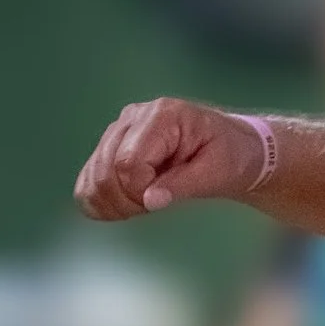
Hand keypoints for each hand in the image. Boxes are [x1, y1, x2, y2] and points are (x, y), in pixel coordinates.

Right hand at [74, 100, 266, 220]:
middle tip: (151, 209)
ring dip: (112, 202)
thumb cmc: (232, 157)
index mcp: (162, 117)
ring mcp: (120, 130)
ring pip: (94, 173)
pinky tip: (122, 208)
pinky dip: (99, 198)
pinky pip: (90, 176)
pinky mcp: (113, 144)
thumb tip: (149, 201)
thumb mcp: (218, 173)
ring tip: (142, 207)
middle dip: (124, 201)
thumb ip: (183, 186)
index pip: (129, 161)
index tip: (161, 202)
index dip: (138, 192)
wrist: (234, 147)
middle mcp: (134, 117)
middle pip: (106, 168)